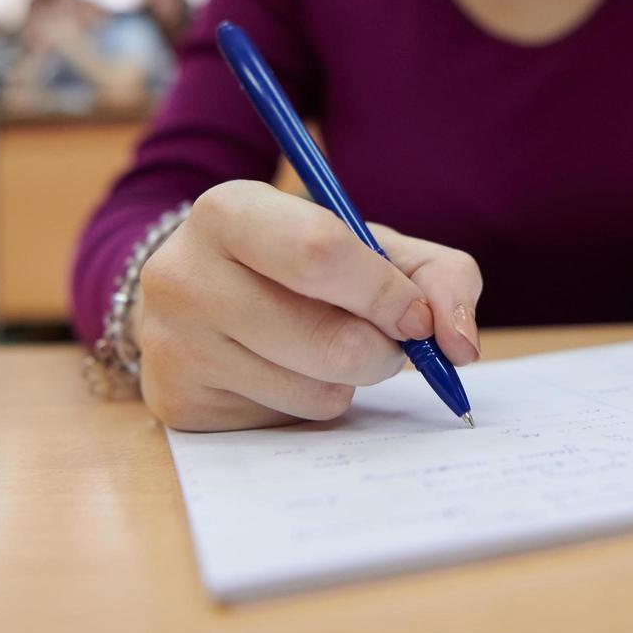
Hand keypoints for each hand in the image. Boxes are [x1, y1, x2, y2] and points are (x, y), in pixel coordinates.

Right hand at [135, 180, 482, 430]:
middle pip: (329, 339)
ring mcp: (173, 344)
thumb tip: (459, 344)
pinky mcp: (178, 404)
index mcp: (228, 210)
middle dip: (382, 350)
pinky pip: (285, 423)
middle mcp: (182, 274)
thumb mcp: (371, 245)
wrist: (202, 293)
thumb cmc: (301, 264)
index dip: (386, 293)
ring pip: (314, 390)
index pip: (321, 253)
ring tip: (322, 348)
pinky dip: (308, 403)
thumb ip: (439, 277)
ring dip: (347, 380)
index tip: (416, 317)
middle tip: (383, 341)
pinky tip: (284, 372)